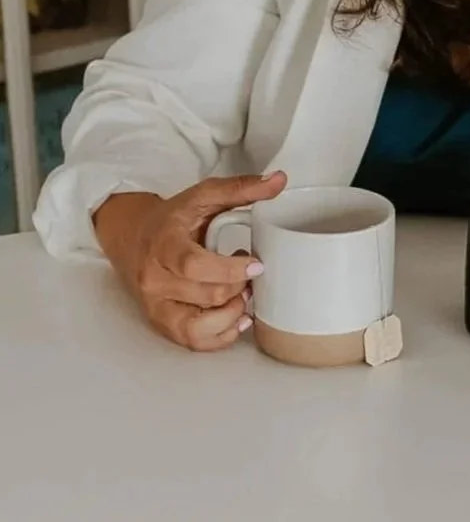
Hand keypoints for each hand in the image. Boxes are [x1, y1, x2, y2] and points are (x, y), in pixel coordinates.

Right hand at [93, 171, 286, 351]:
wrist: (136, 237)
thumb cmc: (174, 218)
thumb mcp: (204, 195)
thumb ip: (241, 188)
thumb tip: (279, 181)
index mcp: (163, 245)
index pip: (194, 265)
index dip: (229, 269)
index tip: (256, 263)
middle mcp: (154, 280)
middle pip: (205, 295)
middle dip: (238, 286)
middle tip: (251, 269)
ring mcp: (156, 306)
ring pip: (197, 328)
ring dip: (231, 314)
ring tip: (244, 294)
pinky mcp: (162, 324)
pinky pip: (193, 342)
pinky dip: (221, 336)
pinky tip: (238, 317)